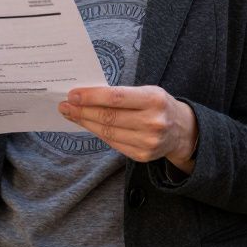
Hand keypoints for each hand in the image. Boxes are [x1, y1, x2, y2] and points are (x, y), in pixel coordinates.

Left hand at [59, 85, 198, 173]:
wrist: (182, 131)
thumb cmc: (158, 105)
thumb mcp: (147, 91)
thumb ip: (121, 94)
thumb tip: (85, 96)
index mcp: (154, 100)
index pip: (116, 98)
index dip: (91, 97)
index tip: (72, 95)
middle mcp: (153, 122)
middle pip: (108, 117)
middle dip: (82, 111)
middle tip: (65, 105)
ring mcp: (148, 142)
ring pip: (107, 132)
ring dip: (85, 123)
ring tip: (71, 114)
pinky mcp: (142, 155)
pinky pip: (112, 143)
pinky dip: (97, 133)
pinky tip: (87, 125)